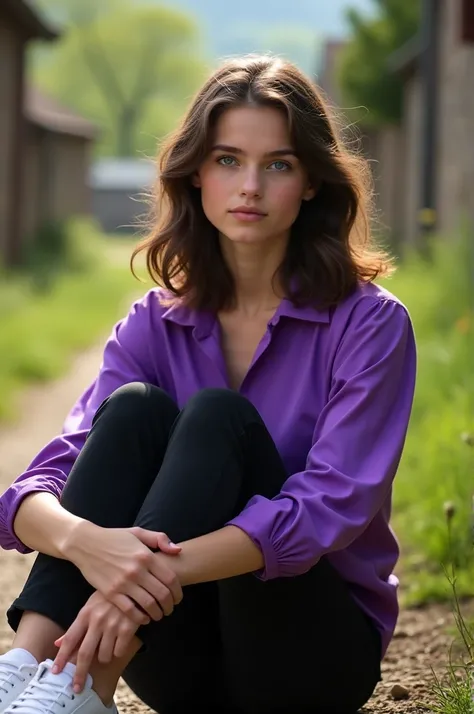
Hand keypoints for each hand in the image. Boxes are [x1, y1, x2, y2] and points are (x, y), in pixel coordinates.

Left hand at [52, 591, 141, 691]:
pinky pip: (119, 652)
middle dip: (79, 674)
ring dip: (104, 656)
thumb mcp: (91, 606)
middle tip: (77, 687)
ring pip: (103, 656)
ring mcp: (113, 624)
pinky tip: (121, 639)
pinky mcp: (128, 628)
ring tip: (109, 644)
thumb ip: (76, 626)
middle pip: (84, 654)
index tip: (55, 672)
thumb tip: (57, 643)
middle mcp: (97, 620)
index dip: (62, 657)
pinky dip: (118, 650)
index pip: (69, 639)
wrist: (135, 585)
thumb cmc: (110, 597)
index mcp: (85, 614)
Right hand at [67, 524, 182, 621]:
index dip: (178, 592)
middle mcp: (136, 570)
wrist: (85, 544)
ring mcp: (123, 583)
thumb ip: (160, 539)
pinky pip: (130, 610)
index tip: (178, 598)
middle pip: (162, 594)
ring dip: (157, 614)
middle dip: (170, 606)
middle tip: (170, 609)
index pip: (171, 579)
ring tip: (158, 615)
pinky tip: (144, 618)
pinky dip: (140, 618)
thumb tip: (178, 550)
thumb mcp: (138, 532)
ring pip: (148, 605)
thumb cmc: (114, 537)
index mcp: (146, 555)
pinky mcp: (110, 593)